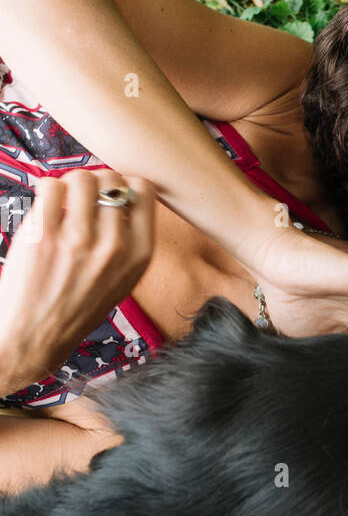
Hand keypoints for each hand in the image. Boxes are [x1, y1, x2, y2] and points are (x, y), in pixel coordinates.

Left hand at [0, 168, 155, 393]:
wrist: (35, 337)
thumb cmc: (77, 307)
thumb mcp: (122, 279)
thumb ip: (129, 238)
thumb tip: (121, 192)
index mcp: (139, 255)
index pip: (144, 190)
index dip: (125, 184)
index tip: (111, 193)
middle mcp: (113, 245)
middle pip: (111, 178)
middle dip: (95, 181)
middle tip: (81, 198)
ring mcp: (78, 239)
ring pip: (81, 178)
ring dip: (69, 183)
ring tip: (62, 202)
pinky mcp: (43, 235)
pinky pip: (49, 186)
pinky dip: (46, 190)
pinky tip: (45, 207)